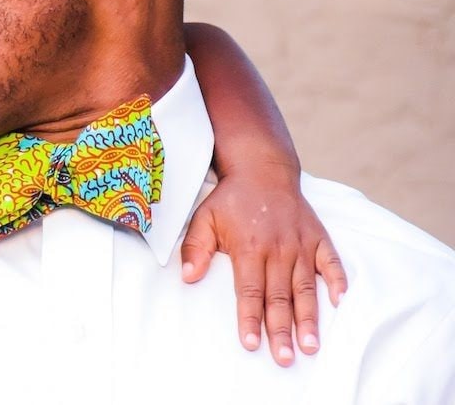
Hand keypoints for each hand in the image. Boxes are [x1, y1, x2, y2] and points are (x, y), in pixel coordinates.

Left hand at [180, 164, 347, 367]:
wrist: (262, 169)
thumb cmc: (231, 200)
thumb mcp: (203, 218)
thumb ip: (195, 248)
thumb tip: (187, 277)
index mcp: (248, 247)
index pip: (250, 290)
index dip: (250, 318)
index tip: (251, 343)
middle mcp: (278, 248)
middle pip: (279, 296)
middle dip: (281, 330)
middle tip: (285, 359)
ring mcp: (301, 244)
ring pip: (306, 287)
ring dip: (309, 318)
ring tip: (311, 345)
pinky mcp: (319, 238)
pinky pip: (332, 263)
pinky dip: (338, 282)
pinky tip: (341, 302)